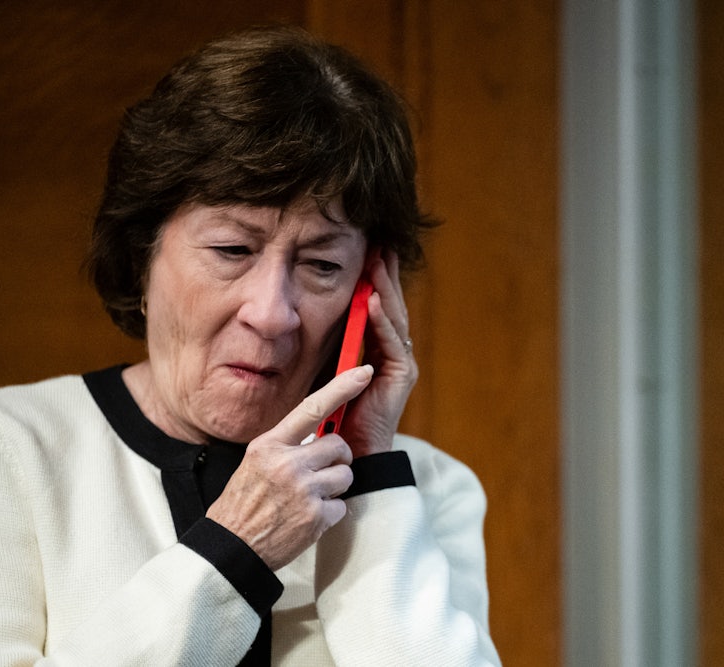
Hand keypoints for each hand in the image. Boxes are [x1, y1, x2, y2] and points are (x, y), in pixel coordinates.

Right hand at [206, 365, 373, 570]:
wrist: (232, 547)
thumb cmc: (243, 503)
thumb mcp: (255, 462)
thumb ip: (286, 445)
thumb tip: (320, 433)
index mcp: (269, 445)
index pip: (312, 408)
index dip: (341, 388)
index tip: (363, 372)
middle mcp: (288, 464)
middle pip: (339, 445)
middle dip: (336, 458)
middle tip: (319, 471)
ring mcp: (304, 491)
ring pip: (345, 475)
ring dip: (335, 486)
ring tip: (310, 497)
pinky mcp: (316, 517)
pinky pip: (342, 505)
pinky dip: (330, 513)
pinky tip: (307, 518)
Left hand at [341, 250, 417, 457]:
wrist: (355, 454)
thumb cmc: (341, 418)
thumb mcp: (335, 374)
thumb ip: (339, 349)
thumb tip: (321, 320)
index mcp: (382, 352)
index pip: (380, 308)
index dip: (377, 280)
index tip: (370, 252)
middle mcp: (396, 354)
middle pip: (392, 306)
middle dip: (387, 274)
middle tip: (380, 243)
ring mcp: (401, 364)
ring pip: (394, 318)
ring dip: (385, 288)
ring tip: (377, 262)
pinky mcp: (401, 376)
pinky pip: (390, 342)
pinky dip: (380, 320)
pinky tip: (371, 300)